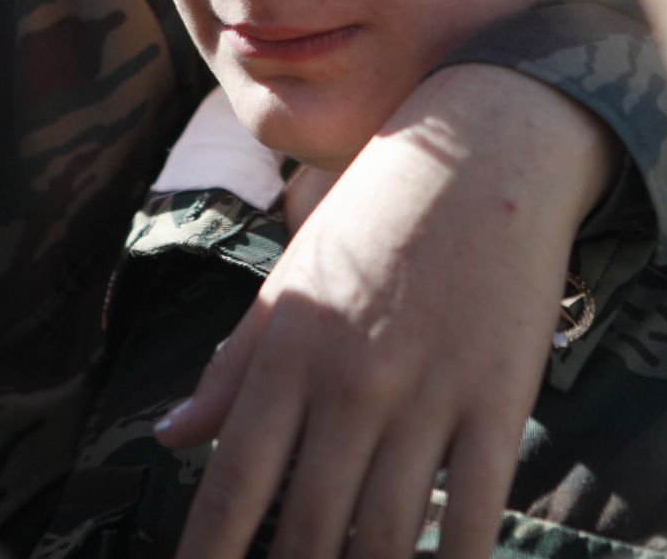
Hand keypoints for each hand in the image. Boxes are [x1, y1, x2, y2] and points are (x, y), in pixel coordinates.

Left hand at [156, 64, 616, 558]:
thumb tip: (167, 438)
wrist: (486, 148)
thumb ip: (232, 367)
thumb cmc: (376, 214)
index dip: (207, 557)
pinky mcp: (499, 400)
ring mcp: (428, 395)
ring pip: (386, 536)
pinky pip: (475, 512)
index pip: (232, 484)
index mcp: (289, 354)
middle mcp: (350, 383)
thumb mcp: (294, 280)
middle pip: (306, 530)